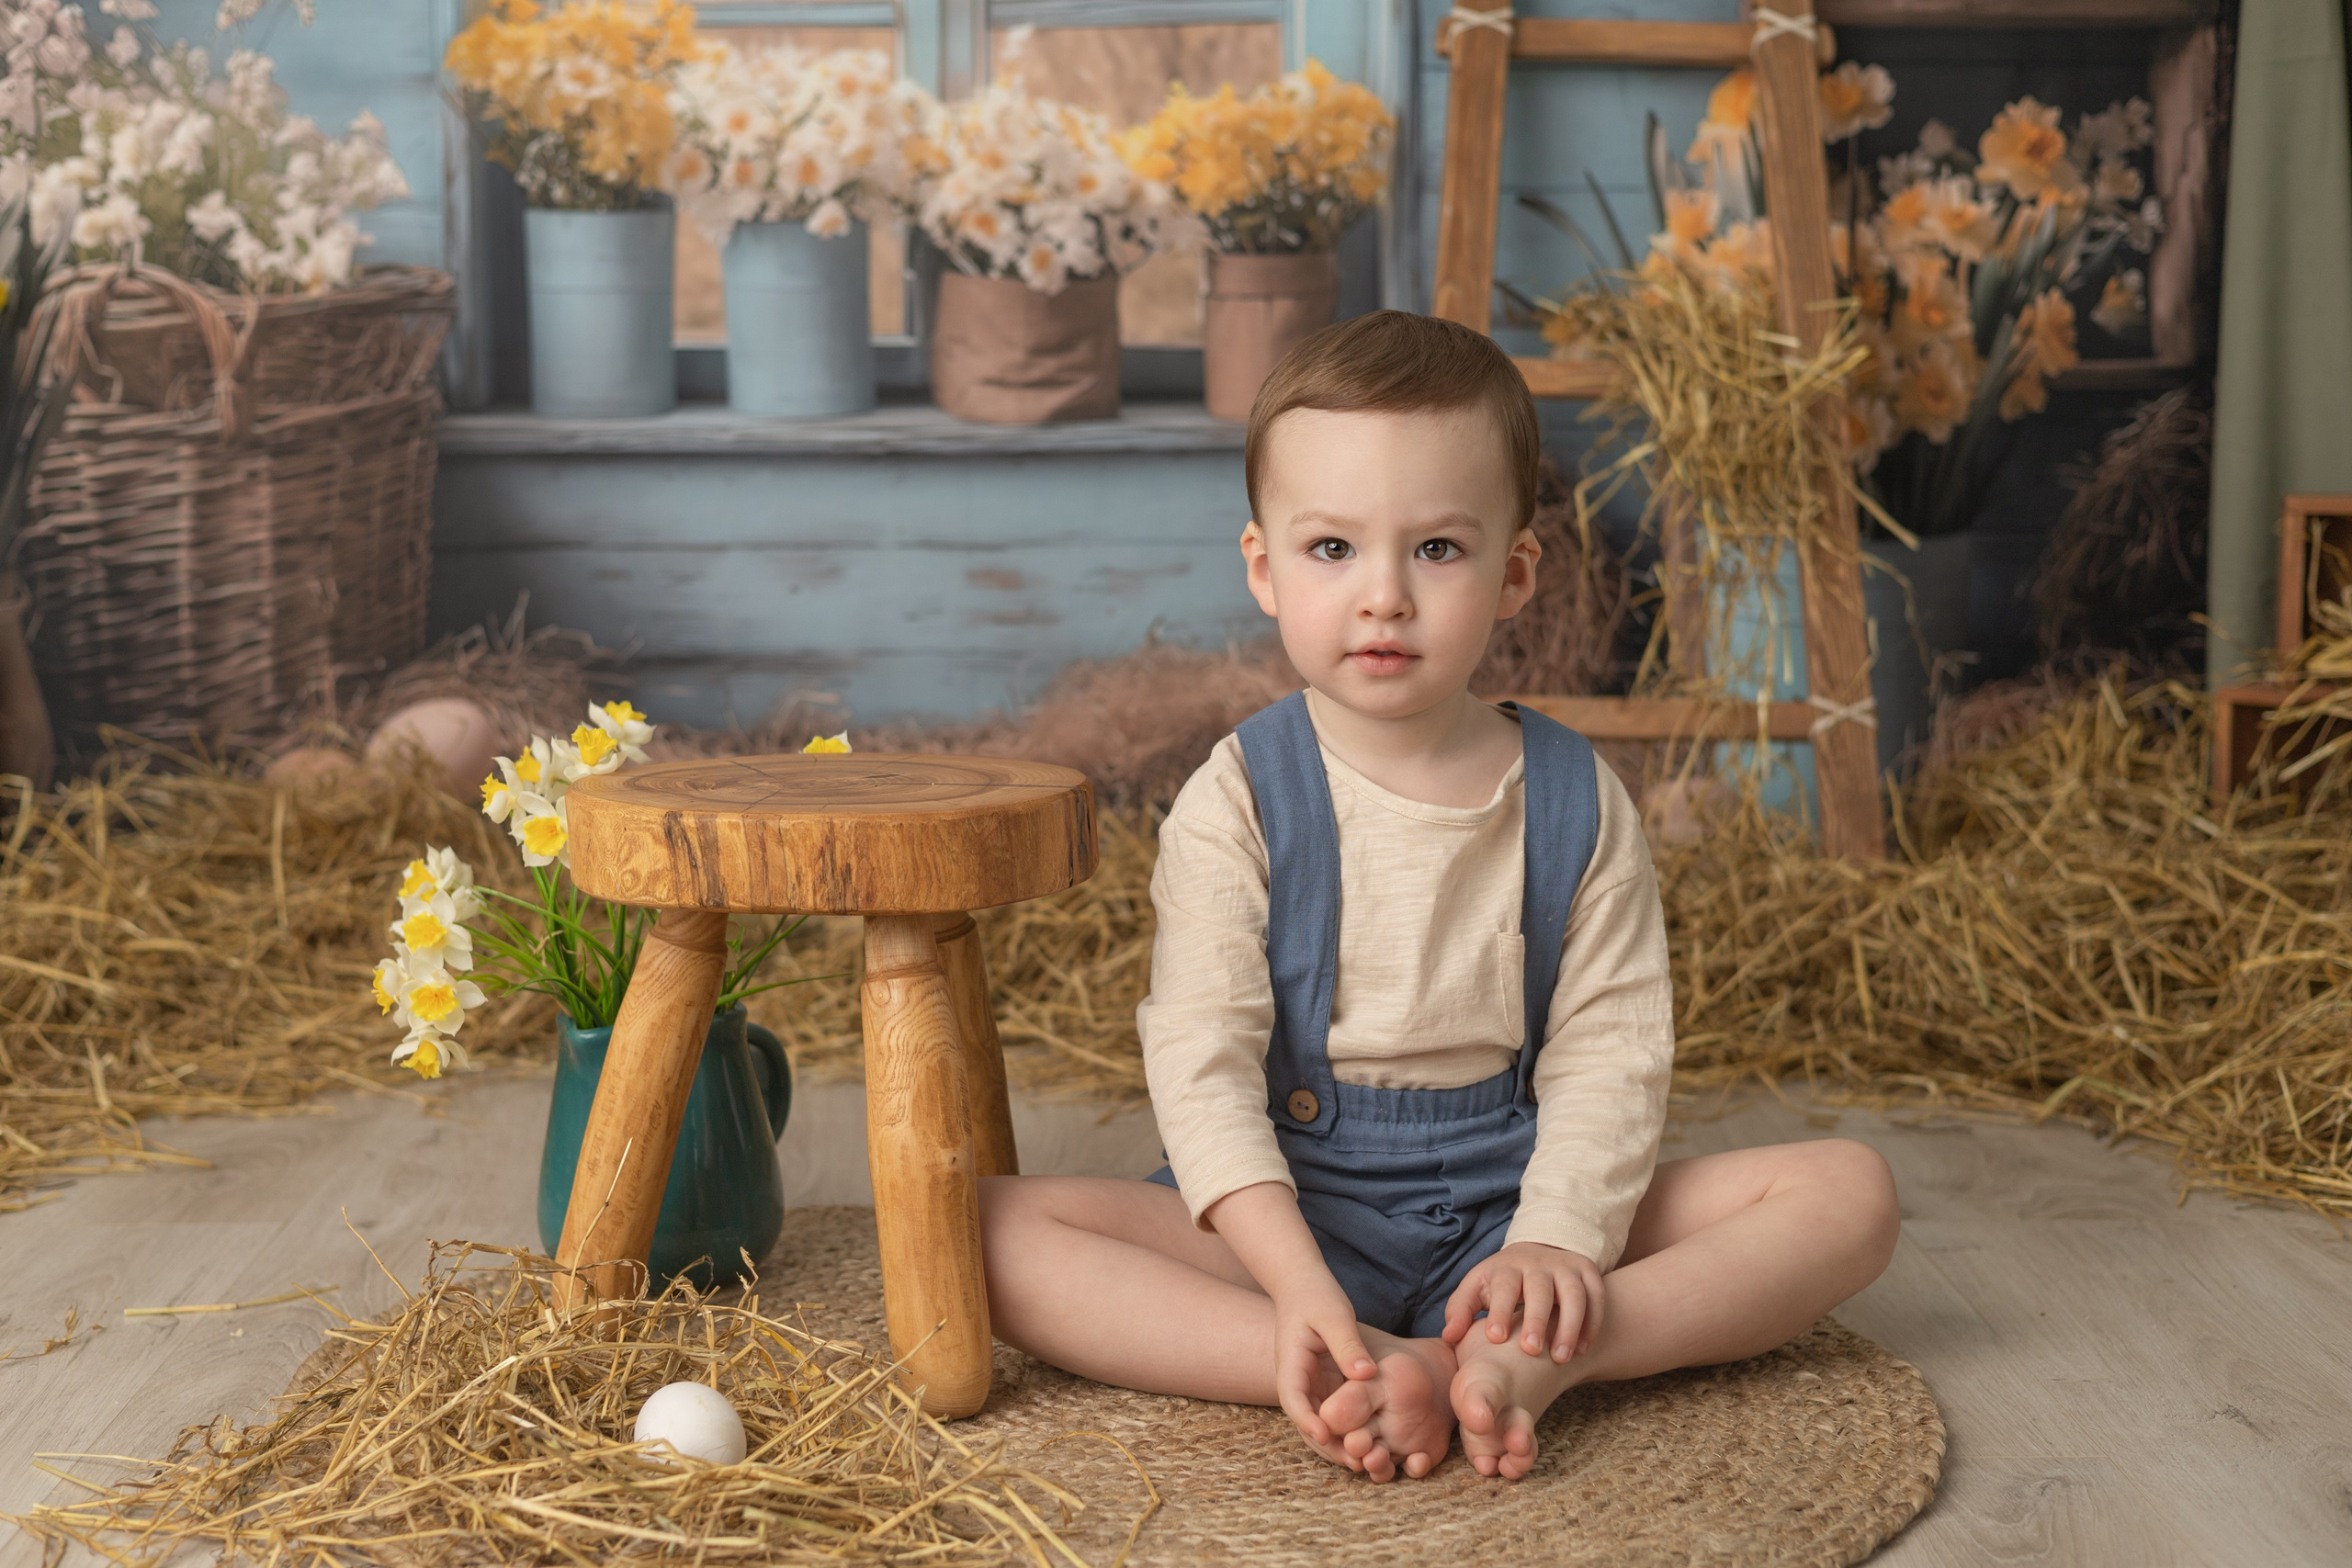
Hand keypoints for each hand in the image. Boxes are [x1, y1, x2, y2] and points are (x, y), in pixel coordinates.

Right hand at [1271, 1273, 1378, 1455]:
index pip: (1293, 1399)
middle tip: (1356, 1462)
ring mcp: (1307, 1383)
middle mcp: (1295, 1379)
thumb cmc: (1316, 1294)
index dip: (1308, 1422)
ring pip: (1317, 1421)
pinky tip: (1368, 1439)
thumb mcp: (1334, 1315)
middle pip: (1305, 1420)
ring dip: (1337, 1442)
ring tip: (1365, 1461)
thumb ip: (1348, 1344)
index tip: (1328, 1437)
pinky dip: (1345, 1428)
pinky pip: (1330, 1412)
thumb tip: (1366, 1374)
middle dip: (1327, 1444)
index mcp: (1291, 1362)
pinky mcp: (1321, 1384)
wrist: (1303, 1283)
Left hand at [1440, 1242, 1602, 1362]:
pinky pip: (1596, 1297)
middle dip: (1536, 1320)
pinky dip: (1592, 1323)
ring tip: (1561, 1358)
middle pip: (1540, 1290)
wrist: (1537, 1252)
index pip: (1504, 1287)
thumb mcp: (1477, 1288)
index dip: (1501, 1311)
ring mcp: (1565, 1268)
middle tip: (1532, 1351)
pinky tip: (1581, 1349)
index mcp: (1506, 1268)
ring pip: (1573, 1294)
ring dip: (1570, 1326)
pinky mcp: (1588, 1273)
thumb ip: (1460, 1311)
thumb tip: (1449, 1337)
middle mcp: (1538, 1264)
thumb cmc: (1501, 1281)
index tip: (1496, 1338)